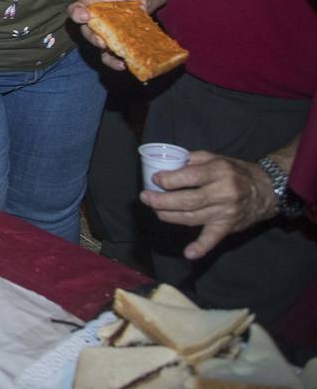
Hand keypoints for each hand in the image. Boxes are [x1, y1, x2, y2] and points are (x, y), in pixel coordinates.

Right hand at [67, 0, 149, 72]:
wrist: (139, 5)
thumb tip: (138, 0)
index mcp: (93, 5)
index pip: (77, 8)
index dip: (77, 13)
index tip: (85, 16)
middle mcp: (94, 22)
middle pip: (86, 31)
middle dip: (92, 38)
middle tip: (102, 43)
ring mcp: (103, 36)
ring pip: (98, 48)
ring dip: (106, 56)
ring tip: (118, 62)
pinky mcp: (114, 47)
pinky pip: (111, 56)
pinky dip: (116, 62)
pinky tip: (126, 64)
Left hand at [142, 151, 277, 259]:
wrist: (266, 190)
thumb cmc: (235, 171)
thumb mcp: (215, 158)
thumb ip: (191, 160)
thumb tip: (165, 166)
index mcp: (219, 172)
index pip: (189, 177)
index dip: (168, 180)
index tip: (155, 180)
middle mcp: (223, 193)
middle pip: (187, 200)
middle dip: (161, 200)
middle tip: (145, 197)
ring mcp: (226, 212)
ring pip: (192, 217)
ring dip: (169, 216)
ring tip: (155, 210)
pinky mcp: (228, 226)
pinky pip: (213, 238)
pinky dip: (201, 247)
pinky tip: (189, 253)